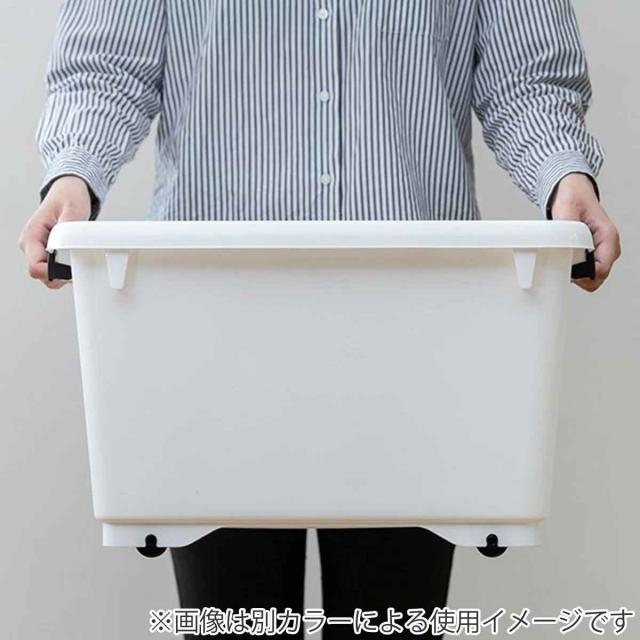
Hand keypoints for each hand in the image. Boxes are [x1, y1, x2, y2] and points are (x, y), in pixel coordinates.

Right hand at [17, 176, 91, 288]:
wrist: (68, 193)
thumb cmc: (69, 198)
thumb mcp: (73, 208)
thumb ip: (69, 225)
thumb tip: (66, 242)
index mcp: (32, 234)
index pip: (35, 266)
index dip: (53, 273)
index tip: (71, 270)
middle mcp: (30, 244)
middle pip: (41, 275)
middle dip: (60, 275)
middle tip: (78, 263)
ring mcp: (36, 250)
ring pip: (47, 276)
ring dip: (63, 273)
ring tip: (77, 257)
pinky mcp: (44, 253)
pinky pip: (53, 270)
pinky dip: (65, 269)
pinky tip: (75, 258)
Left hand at [549, 173, 620, 291]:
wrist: (573, 192)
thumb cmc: (574, 197)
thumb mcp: (567, 207)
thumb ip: (566, 226)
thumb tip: (563, 243)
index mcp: (608, 236)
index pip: (601, 269)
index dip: (582, 275)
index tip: (566, 268)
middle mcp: (608, 247)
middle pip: (596, 278)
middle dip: (578, 276)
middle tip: (562, 262)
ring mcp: (601, 251)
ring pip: (590, 278)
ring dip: (574, 273)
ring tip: (562, 256)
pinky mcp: (592, 253)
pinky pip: (584, 271)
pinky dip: (572, 269)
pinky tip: (563, 257)